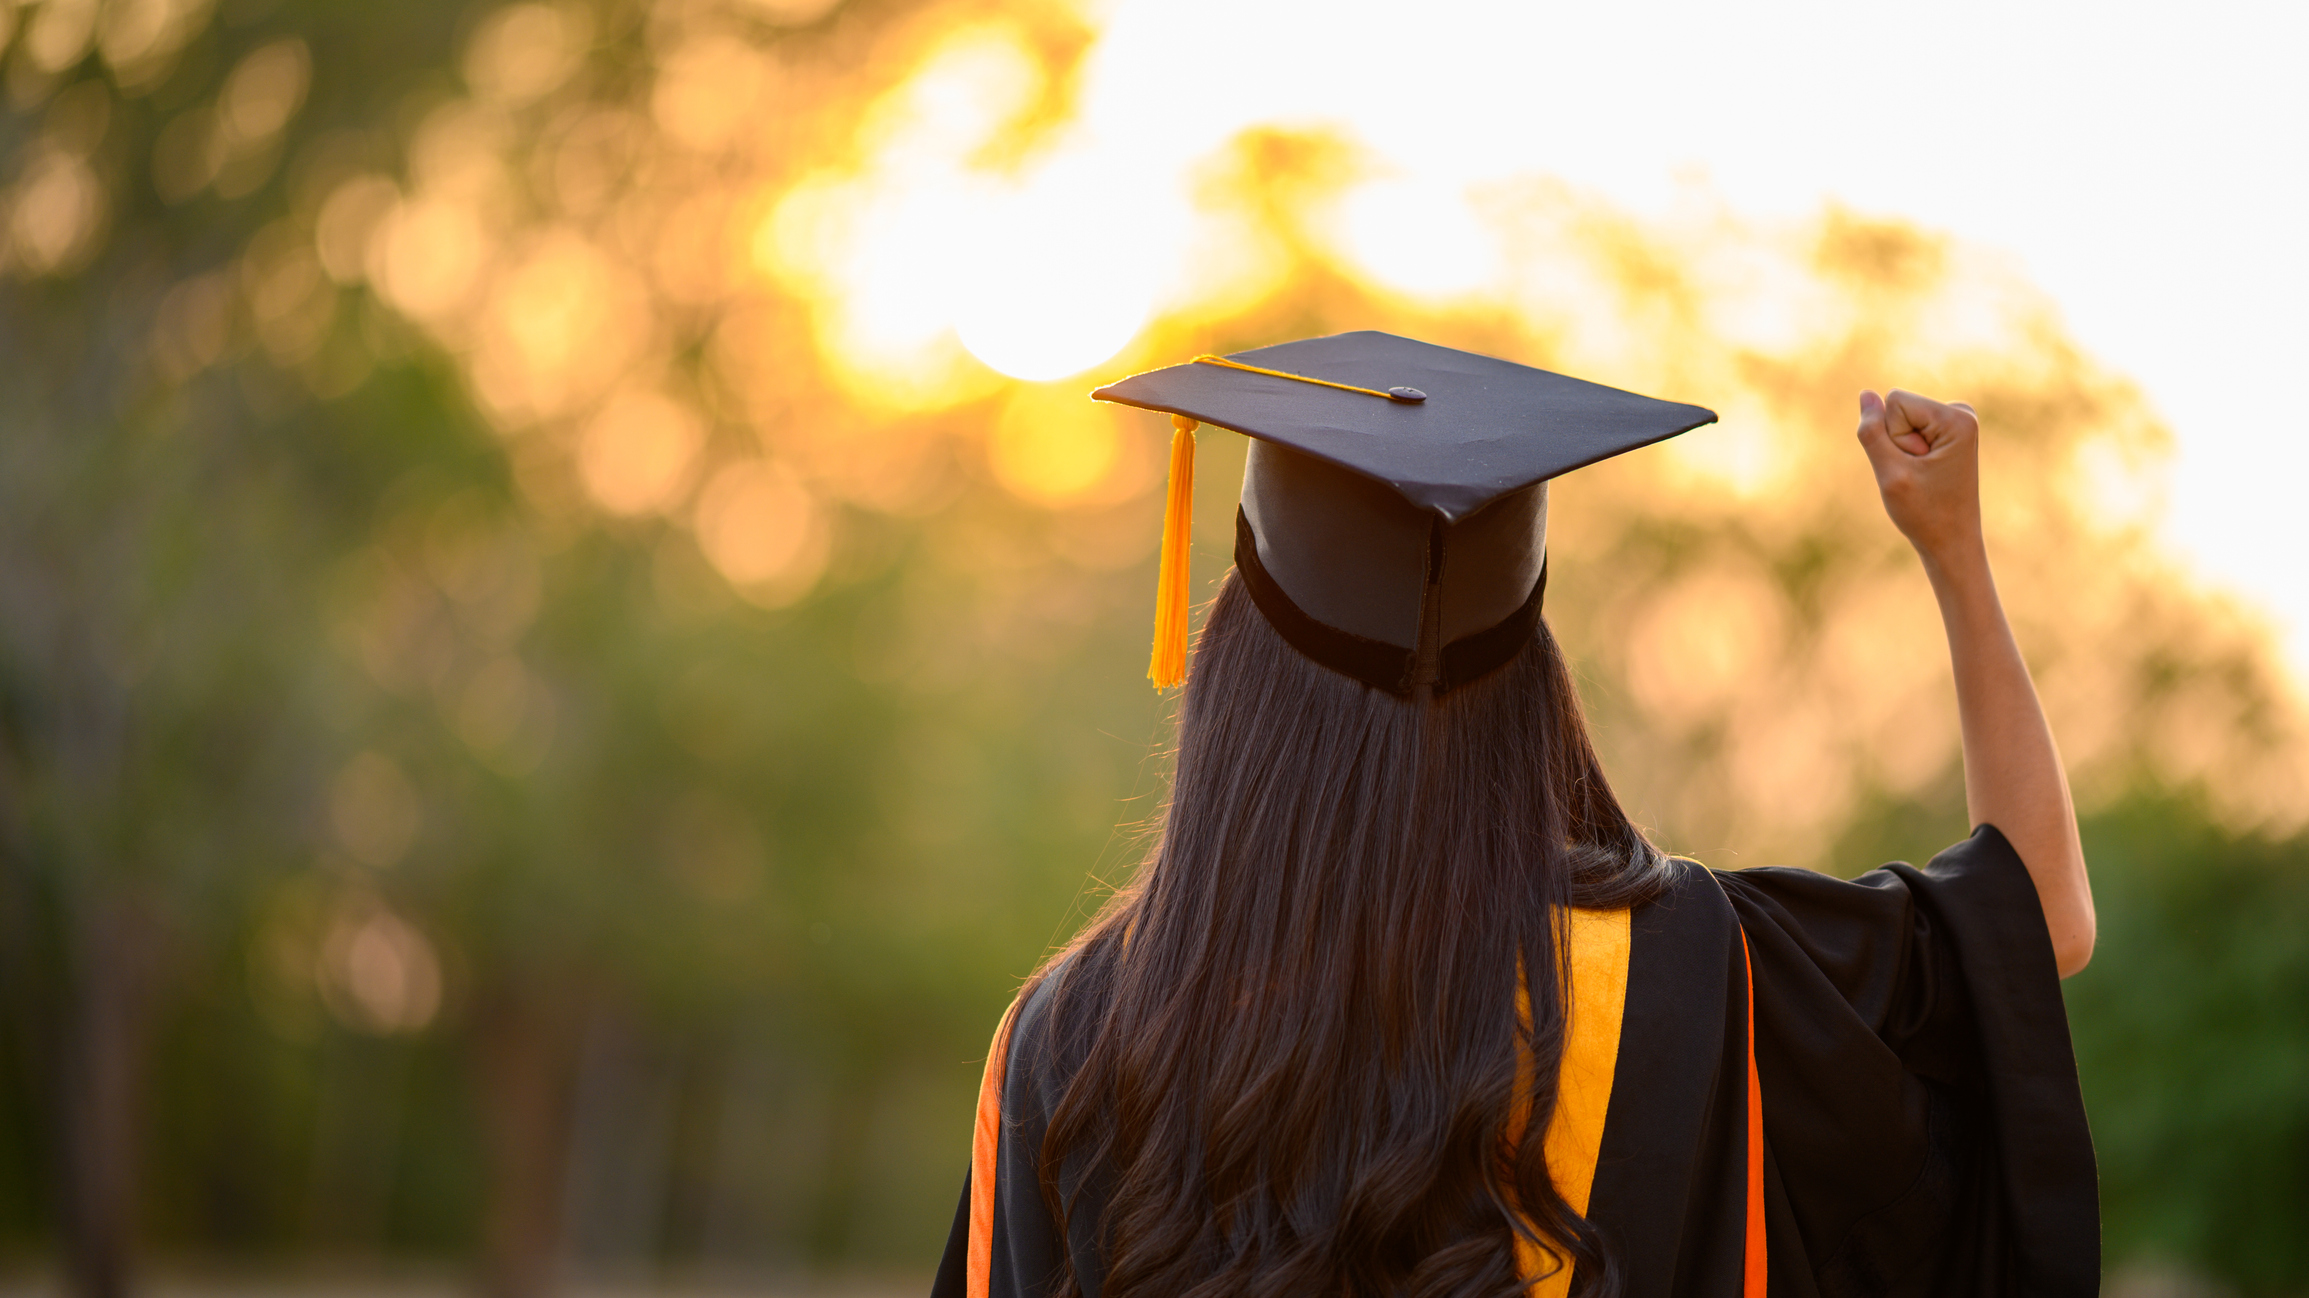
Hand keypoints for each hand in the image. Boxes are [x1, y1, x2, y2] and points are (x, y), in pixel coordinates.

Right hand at [1855, 389, 1982, 567]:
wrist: (1951, 540)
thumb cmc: (1924, 513)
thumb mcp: (1890, 472)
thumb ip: (1872, 432)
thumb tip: (1866, 394)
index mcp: (1957, 418)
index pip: (1895, 401)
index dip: (1893, 437)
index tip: (1915, 466)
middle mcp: (1962, 412)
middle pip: (1899, 407)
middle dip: (1898, 443)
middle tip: (1918, 474)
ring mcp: (1957, 421)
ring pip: (1900, 419)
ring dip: (1902, 450)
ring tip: (1922, 475)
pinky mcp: (1949, 430)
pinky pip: (1908, 427)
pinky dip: (1908, 451)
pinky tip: (1925, 472)